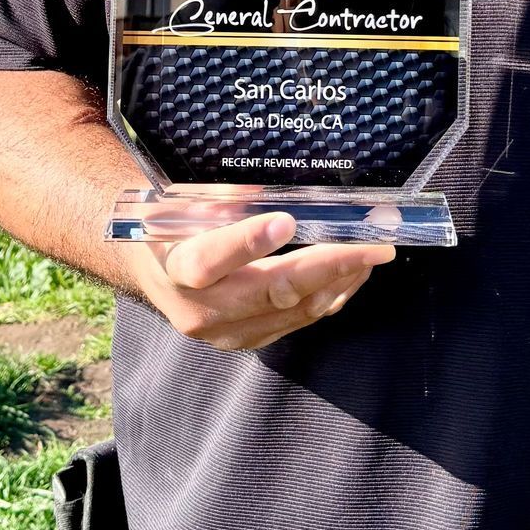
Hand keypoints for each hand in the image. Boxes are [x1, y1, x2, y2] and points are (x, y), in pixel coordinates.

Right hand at [134, 209, 394, 351]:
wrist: (155, 271)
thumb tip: (277, 189)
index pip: (206, 262)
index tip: (285, 221)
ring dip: (341, 280)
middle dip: (329, 265)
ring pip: (294, 311)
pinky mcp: (249, 341)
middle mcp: (199, 310)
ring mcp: (226, 333)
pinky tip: (354, 272)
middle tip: (373, 245)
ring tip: (374, 252)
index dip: (246, 243)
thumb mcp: (183, 205)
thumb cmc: (173, 225)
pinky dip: (331, 295)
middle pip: (270, 293)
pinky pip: (298, 320)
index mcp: (173, 267)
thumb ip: (223, 200)